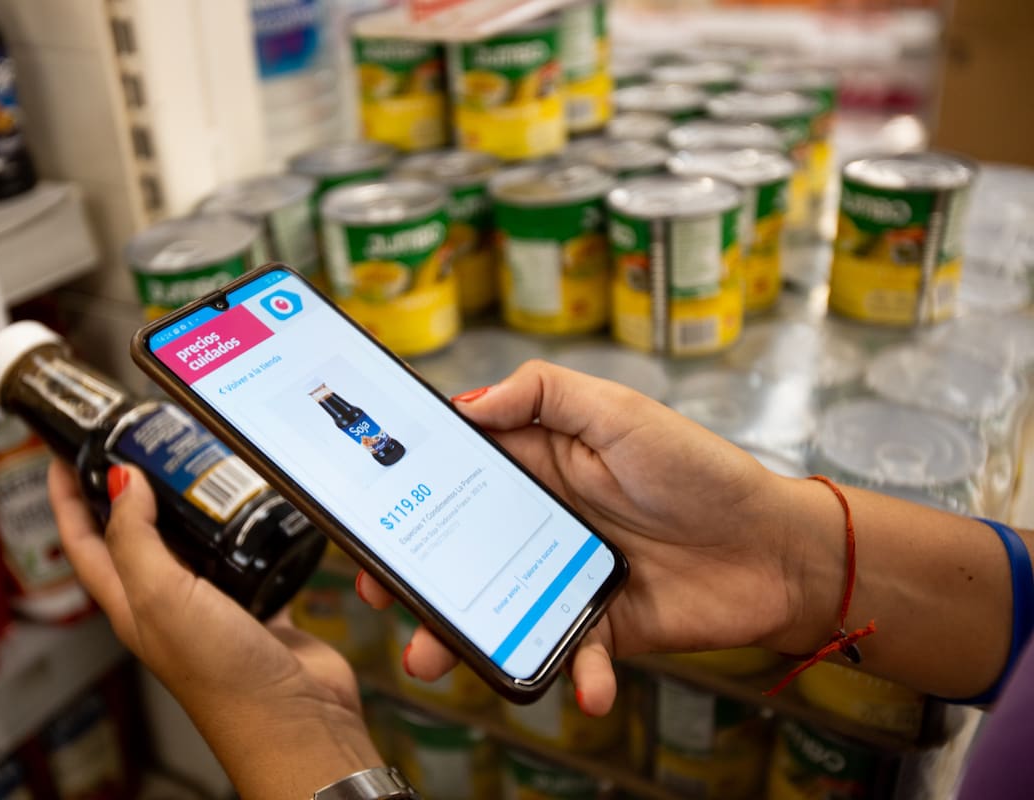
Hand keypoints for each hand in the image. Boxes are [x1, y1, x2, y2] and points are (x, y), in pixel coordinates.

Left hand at [49, 461, 380, 798]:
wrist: (296, 717)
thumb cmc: (222, 677)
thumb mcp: (162, 598)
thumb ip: (136, 540)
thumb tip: (120, 480)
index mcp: (132, 604)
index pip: (85, 542)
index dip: (69, 499)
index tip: (64, 454)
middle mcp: (168, 603)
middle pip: (137, 535)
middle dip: (130, 489)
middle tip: (137, 442)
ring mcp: (215, 602)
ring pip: (193, 539)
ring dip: (190, 501)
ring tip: (198, 459)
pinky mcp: (260, 600)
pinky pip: (248, 551)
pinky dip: (248, 524)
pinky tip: (258, 502)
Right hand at [358, 359, 817, 714]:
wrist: (777, 552)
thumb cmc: (702, 473)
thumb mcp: (622, 412)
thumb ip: (546, 394)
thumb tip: (468, 403)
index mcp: (540, 464)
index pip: (458, 475)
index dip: (411, 492)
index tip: (371, 513)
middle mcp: (543, 520)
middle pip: (461, 548)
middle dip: (414, 574)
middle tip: (381, 593)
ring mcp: (565, 574)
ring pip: (495, 605)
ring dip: (462, 635)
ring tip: (436, 658)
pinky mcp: (598, 624)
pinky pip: (565, 650)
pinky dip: (571, 673)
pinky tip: (580, 685)